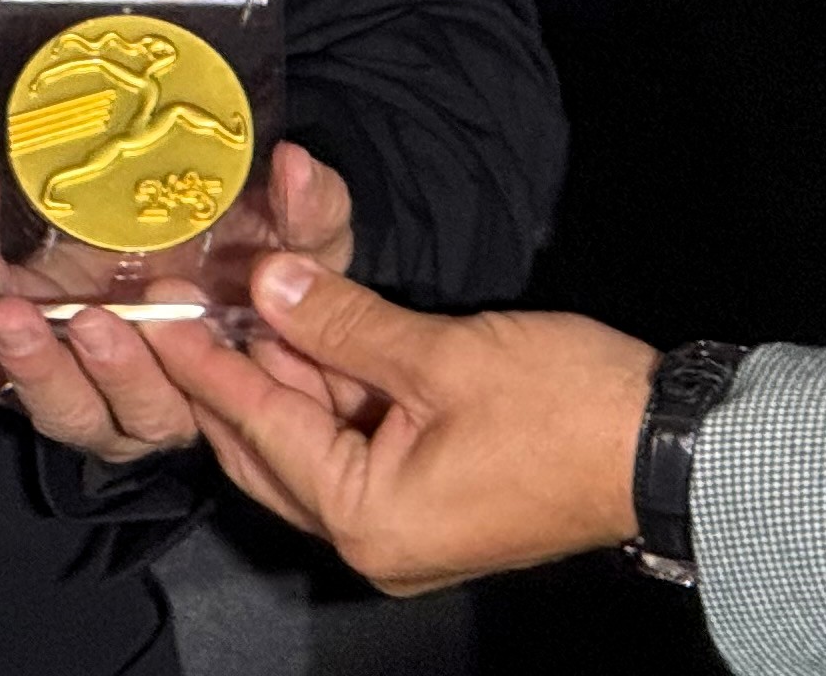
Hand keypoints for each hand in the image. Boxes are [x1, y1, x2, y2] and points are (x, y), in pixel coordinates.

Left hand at [0, 143, 357, 463]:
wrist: (202, 229)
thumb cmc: (259, 255)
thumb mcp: (301, 240)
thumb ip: (312, 214)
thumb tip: (297, 163)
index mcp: (188, 393)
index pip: (162, 406)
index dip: (140, 369)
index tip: (149, 299)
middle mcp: (116, 402)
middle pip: (75, 413)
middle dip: (47, 366)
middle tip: (28, 312)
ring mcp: (56, 374)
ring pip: (4, 380)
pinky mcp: (4, 342)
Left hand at [140, 256, 658, 595]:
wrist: (664, 449)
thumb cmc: (568, 411)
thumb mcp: (442, 353)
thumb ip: (342, 321)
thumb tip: (272, 286)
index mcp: (365, 516)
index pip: (258, 426)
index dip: (206, 361)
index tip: (161, 315)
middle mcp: (371, 540)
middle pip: (269, 450)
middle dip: (228, 375)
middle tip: (181, 308)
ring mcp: (400, 529)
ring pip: (309, 446)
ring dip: (279, 377)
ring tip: (237, 306)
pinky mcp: (428, 504)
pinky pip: (351, 449)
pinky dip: (327, 394)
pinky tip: (305, 335)